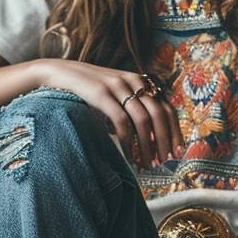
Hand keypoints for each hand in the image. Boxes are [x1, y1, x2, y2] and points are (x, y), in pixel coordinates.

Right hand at [37, 59, 184, 167]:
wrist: (59, 73)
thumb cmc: (90, 90)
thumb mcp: (116, 95)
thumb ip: (133, 109)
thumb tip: (151, 140)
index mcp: (140, 82)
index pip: (167, 107)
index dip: (175, 131)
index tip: (178, 151)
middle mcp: (134, 81)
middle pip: (159, 114)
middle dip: (164, 141)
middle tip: (164, 162)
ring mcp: (118, 86)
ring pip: (143, 120)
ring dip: (148, 145)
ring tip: (147, 164)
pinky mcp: (101, 93)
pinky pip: (122, 121)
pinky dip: (129, 142)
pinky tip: (130, 156)